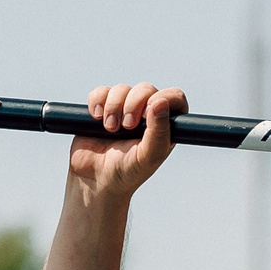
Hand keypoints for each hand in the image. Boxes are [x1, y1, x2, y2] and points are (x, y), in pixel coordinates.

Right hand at [68, 82, 186, 201]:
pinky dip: (98, 101)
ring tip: (111, 129)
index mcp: (164, 125)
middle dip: (134, 103)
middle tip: (127, 126)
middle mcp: (146, 114)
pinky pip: (101, 92)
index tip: (149, 111)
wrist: (96, 180)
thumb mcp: (148, 156)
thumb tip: (160, 103)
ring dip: (114, 106)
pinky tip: (98, 118)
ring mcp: (123, 109)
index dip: (165, 98)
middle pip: (146, 89)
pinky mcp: (102, 108)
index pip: (174, 98)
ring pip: (122, 89)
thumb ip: (159, 131)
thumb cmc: (127, 173)